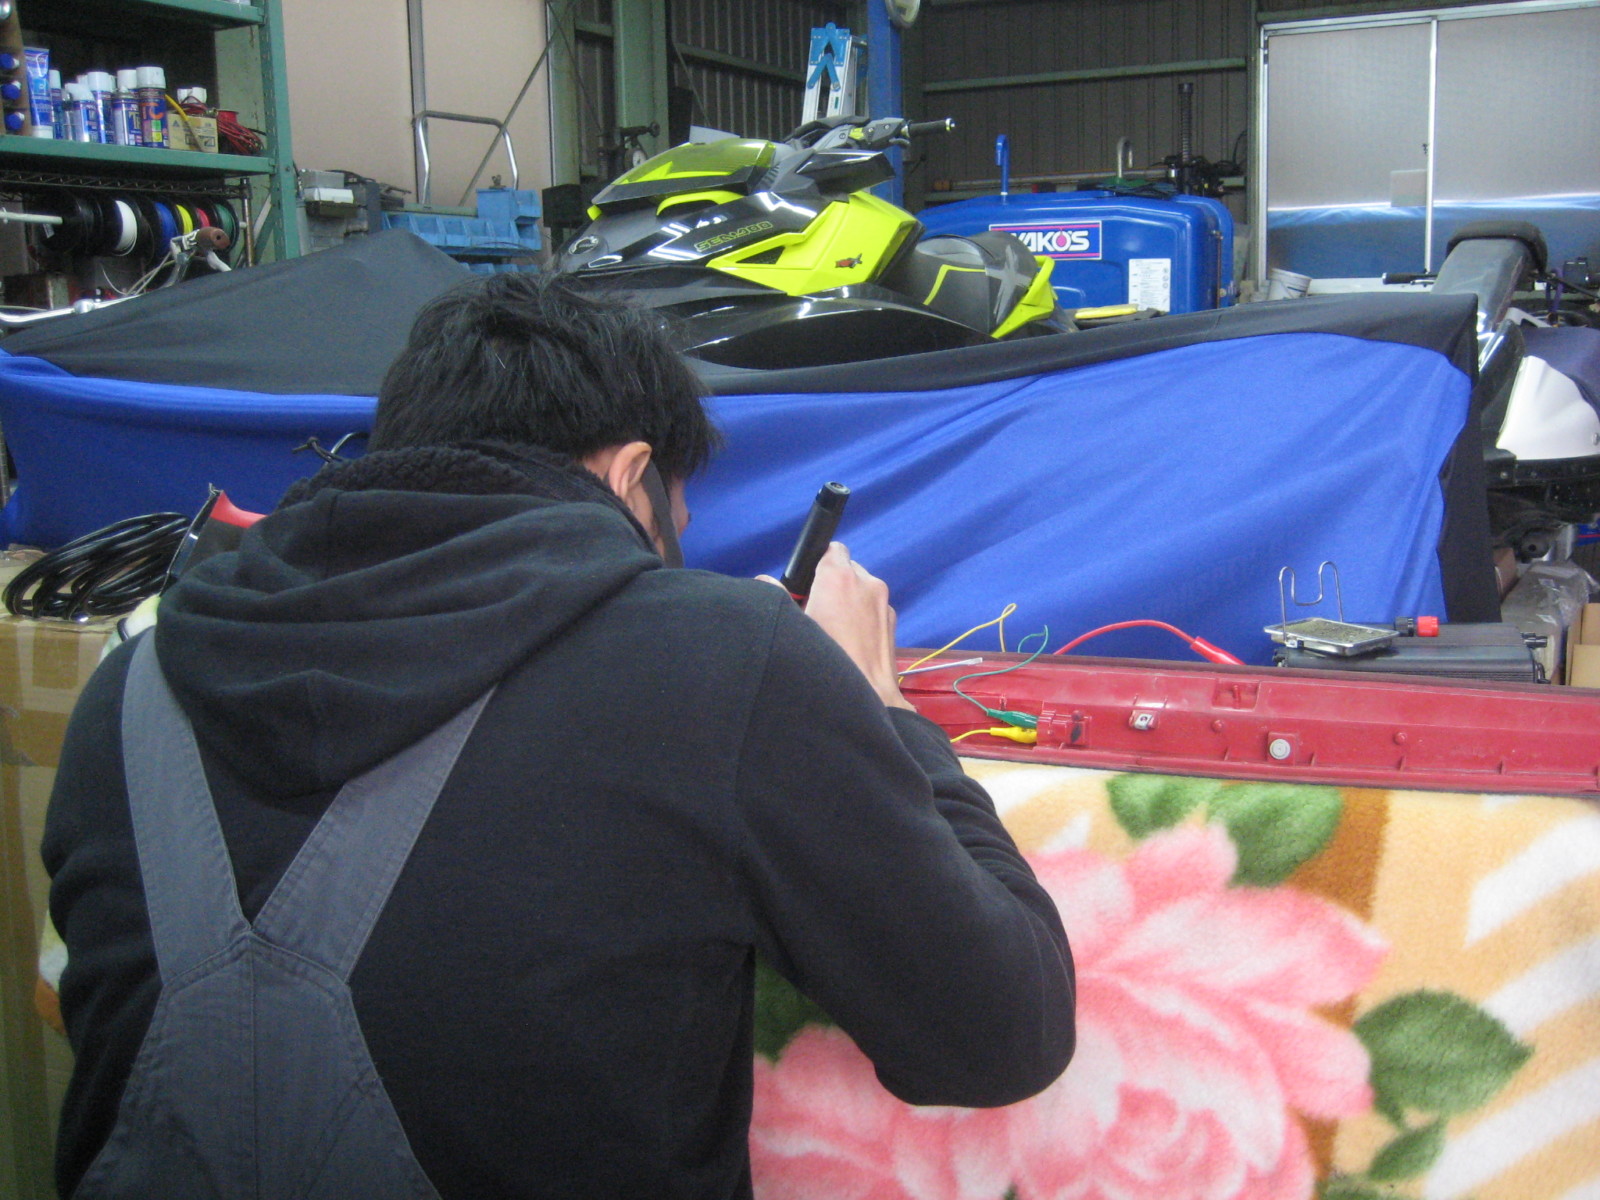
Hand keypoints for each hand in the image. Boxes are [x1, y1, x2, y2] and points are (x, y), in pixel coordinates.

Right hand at [759, 542, 912, 709]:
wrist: (867, 695)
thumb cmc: (830, 661)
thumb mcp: (795, 626)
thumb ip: (777, 596)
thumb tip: (764, 582)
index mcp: (839, 577)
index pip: (830, 548)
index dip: (817, 563)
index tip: (807, 581)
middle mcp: (866, 583)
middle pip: (846, 568)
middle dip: (832, 583)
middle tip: (815, 608)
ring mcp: (883, 602)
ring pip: (861, 589)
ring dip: (848, 600)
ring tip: (833, 629)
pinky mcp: (892, 621)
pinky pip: (873, 608)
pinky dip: (862, 616)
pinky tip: (849, 641)